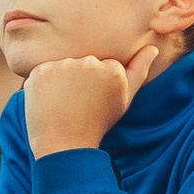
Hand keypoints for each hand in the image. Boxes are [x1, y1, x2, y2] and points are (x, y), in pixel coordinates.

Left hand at [21, 44, 157, 157]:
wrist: (64, 145)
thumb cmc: (97, 123)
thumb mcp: (123, 100)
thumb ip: (138, 71)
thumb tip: (153, 48)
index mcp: (113, 69)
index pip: (103, 65)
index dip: (98, 85)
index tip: (94, 103)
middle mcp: (90, 63)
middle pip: (83, 63)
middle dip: (79, 79)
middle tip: (78, 104)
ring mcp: (63, 66)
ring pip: (62, 66)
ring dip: (61, 81)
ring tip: (63, 104)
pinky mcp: (41, 71)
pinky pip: (42, 71)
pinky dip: (43, 85)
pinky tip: (48, 102)